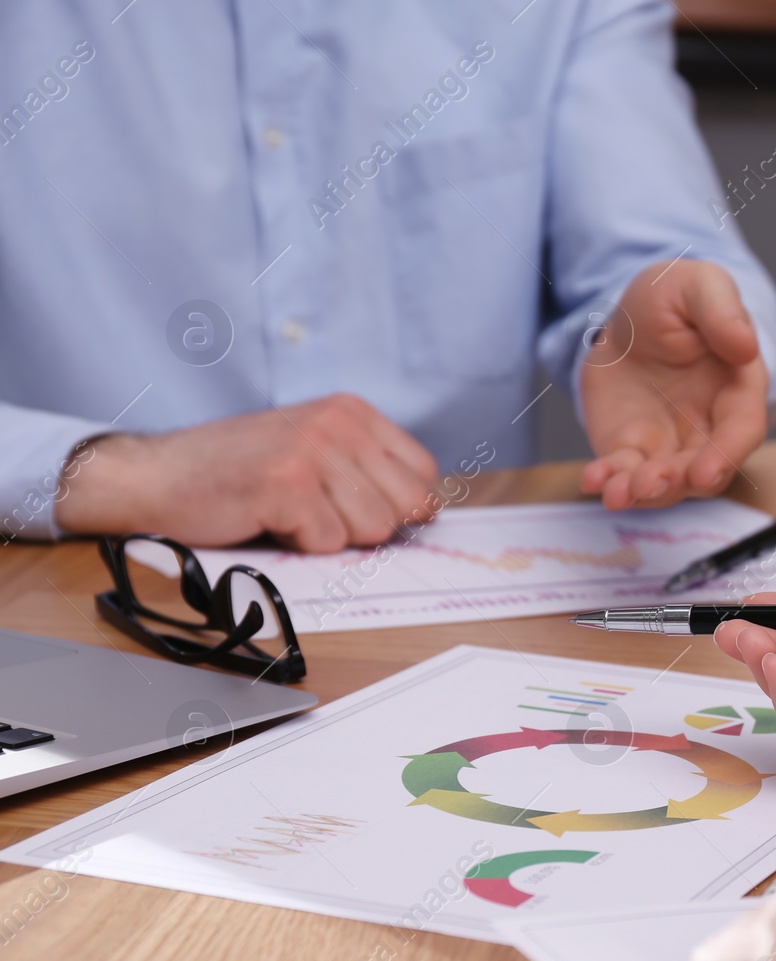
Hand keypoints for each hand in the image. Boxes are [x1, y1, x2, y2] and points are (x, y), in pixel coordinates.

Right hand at [56, 393, 439, 551]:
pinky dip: (298, 544)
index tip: (353, 506)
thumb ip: (369, 472)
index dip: (397, 505)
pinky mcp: (288, 484)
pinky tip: (267, 518)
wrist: (156, 477)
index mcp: (352, 411)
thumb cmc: (237, 474)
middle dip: (364, 525)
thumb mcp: (315, 453)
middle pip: (407, 506)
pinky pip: (329, 542)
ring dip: (329, 535)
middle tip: (313, 510)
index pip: (424, 473)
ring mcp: (314, 450)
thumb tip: (430, 509)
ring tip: (287, 511)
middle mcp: (338, 422)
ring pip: (374, 529)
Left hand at [579, 260, 768, 508]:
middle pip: (704, 469)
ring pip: (666, 481)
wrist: (628, 317)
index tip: (704, 472)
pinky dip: (609, 481)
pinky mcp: (632, 449)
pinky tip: (593, 480)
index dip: (727, 454)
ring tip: (618, 492)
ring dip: (644, 492)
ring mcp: (671, 443)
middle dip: (678, 482)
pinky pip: (624, 472)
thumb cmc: (675, 298)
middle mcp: (709, 426)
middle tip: (650, 483)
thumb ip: (722, 311)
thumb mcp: (699, 286)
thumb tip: (745, 345)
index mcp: (737, 388)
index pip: (743, 429)